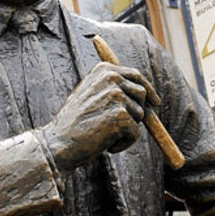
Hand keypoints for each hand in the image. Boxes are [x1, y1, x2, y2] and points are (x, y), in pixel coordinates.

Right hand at [44, 62, 159, 170]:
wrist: (59, 143)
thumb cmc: (73, 124)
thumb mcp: (90, 97)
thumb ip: (112, 90)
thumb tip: (144, 96)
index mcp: (104, 70)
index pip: (136, 75)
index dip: (148, 91)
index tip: (155, 103)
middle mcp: (111, 78)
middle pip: (142, 94)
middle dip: (138, 112)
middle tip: (124, 129)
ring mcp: (117, 96)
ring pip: (139, 116)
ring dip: (126, 131)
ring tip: (103, 136)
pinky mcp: (121, 116)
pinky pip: (135, 133)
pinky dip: (123, 144)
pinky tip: (105, 145)